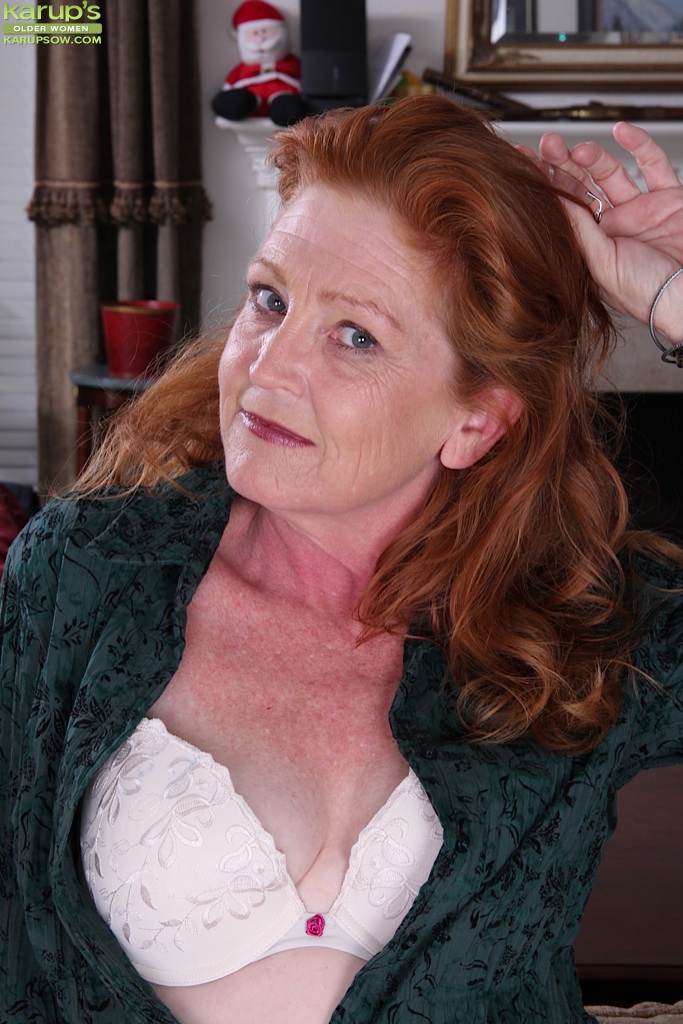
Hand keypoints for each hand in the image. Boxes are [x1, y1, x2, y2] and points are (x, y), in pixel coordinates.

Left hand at [532, 123, 682, 341]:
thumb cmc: (647, 293)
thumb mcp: (603, 264)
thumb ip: (580, 230)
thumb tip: (553, 200)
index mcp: (593, 245)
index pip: (564, 209)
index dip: (545, 185)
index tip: (524, 163)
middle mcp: (614, 226)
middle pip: (583, 186)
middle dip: (563, 164)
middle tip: (547, 145)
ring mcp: (641, 210)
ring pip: (612, 172)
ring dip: (594, 157)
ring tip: (580, 150)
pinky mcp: (668, 198)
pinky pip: (653, 164)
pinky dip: (639, 144)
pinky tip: (622, 132)